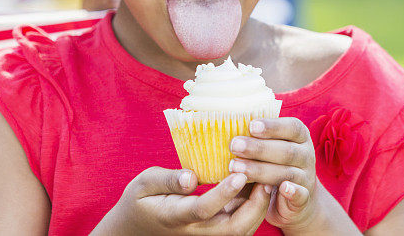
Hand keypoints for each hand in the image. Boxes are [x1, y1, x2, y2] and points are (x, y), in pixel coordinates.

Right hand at [92, 166, 270, 235]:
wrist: (136, 228)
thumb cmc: (139, 201)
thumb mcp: (143, 184)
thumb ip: (167, 180)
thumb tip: (191, 177)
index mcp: (175, 216)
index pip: (204, 209)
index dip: (223, 194)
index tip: (238, 174)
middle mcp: (195, 231)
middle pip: (233, 228)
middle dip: (255, 206)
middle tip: (266, 178)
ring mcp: (206, 235)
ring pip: (241, 230)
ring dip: (258, 208)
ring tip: (268, 180)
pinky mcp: (214, 232)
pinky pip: (239, 225)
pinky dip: (252, 209)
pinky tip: (258, 186)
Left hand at [228, 117, 322, 231]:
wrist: (294, 198)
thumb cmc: (272, 162)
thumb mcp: (267, 146)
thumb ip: (255, 136)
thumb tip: (226, 124)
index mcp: (299, 137)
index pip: (291, 127)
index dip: (272, 126)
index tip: (251, 126)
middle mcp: (306, 155)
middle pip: (286, 151)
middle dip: (258, 148)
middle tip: (234, 146)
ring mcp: (306, 177)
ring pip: (287, 173)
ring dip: (261, 170)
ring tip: (236, 168)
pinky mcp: (304, 199)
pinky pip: (301, 195)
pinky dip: (293, 192)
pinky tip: (283, 188)